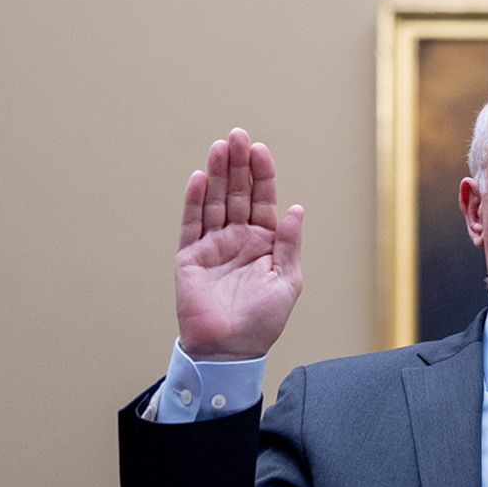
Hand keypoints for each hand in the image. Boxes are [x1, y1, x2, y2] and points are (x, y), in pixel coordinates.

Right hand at [175, 128, 303, 360]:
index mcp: (264, 243)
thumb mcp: (287, 281)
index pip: (263, 200)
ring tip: (220, 147)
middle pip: (236, 193)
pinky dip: (194, 201)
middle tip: (238, 135)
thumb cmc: (262, 322)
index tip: (260, 150)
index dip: (262, 175)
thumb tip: (297, 208)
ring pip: (213, 202)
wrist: (230, 351)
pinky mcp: (190, 257)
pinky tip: (198, 178)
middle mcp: (238, 239)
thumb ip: (289, 244)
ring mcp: (213, 246)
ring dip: (216, 174)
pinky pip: (191, 224)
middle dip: (237, 165)